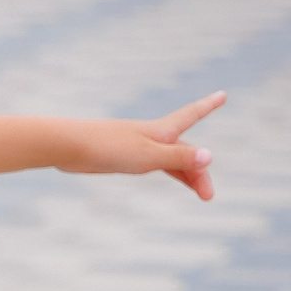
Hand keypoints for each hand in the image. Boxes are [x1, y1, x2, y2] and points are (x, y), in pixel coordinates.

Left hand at [60, 91, 225, 200]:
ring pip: (170, 158)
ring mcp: (136, 145)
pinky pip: (154, 163)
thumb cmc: (107, 148)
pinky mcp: (122, 155)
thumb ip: (178, 157)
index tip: (223, 94)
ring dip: (187, 173)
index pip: (191, 115)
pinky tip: (171, 176)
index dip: (208, 105)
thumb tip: (209, 156)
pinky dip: (168, 170)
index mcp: (160, 131)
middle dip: (199, 171)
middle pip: (185, 150)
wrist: (67, 146)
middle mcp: (151, 135)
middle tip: (208, 196)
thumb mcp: (148, 156)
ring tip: (201, 193)